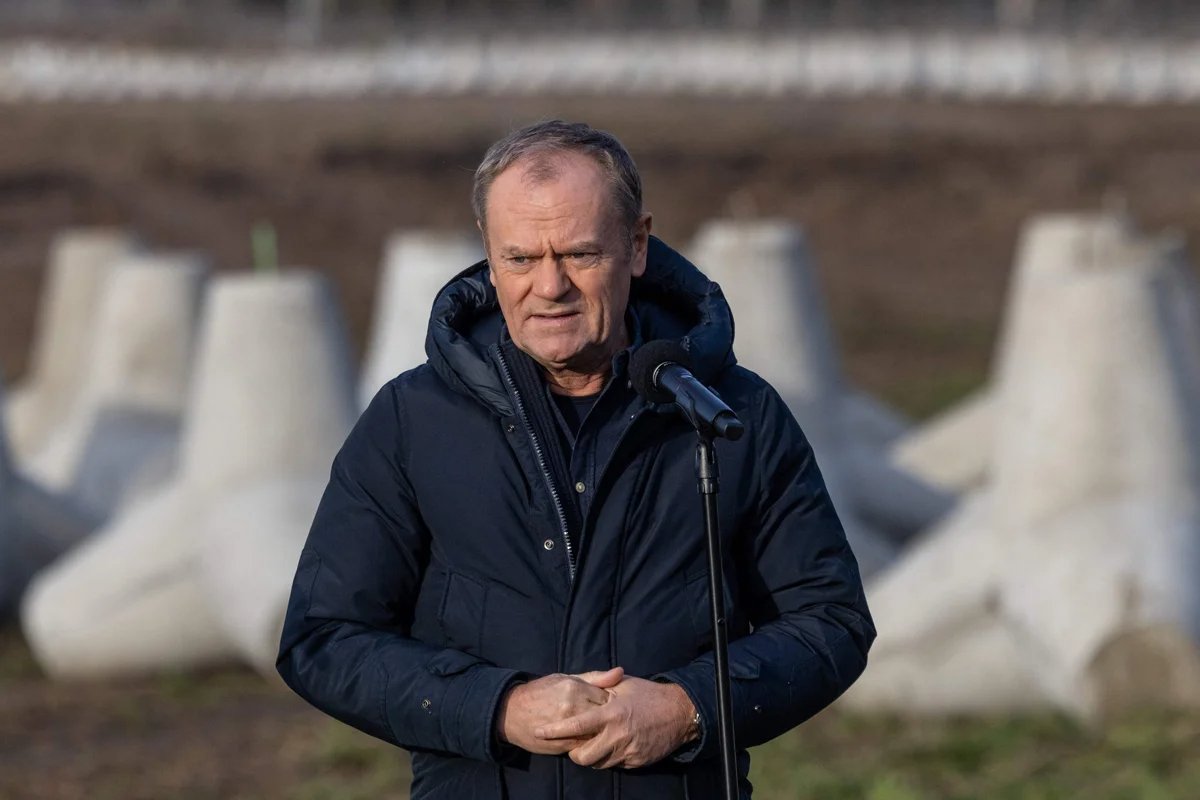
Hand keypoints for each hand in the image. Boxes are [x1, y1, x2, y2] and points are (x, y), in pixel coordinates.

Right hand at [496, 667, 623, 754]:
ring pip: (597, 734)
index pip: (608, 696)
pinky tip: (590, 740)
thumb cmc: (541, 691)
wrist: (511, 712)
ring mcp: (567, 728)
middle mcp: (573, 707)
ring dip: (601, 733)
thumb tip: (621, 672)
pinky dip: (591, 744)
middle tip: (613, 720)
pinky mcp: (562, 744)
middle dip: (610, 719)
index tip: (614, 705)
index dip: (612, 702)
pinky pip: (585, 747)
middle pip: (605, 716)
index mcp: (575, 687)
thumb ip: (595, 677)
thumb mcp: (566, 678)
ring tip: (603, 730)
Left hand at [534, 676, 698, 769]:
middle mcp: (617, 735)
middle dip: (574, 753)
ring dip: (593, 756)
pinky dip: (610, 757)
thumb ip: (601, 687)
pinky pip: (616, 765)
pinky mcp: (637, 762)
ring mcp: (628, 751)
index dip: (555, 730)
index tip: (540, 731)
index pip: (575, 725)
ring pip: (599, 763)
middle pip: (583, 756)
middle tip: (574, 745)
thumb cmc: (649, 694)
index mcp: (611, 713)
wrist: (680, 712)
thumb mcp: (624, 685)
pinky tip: (614, 745)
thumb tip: (580, 686)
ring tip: (594, 744)